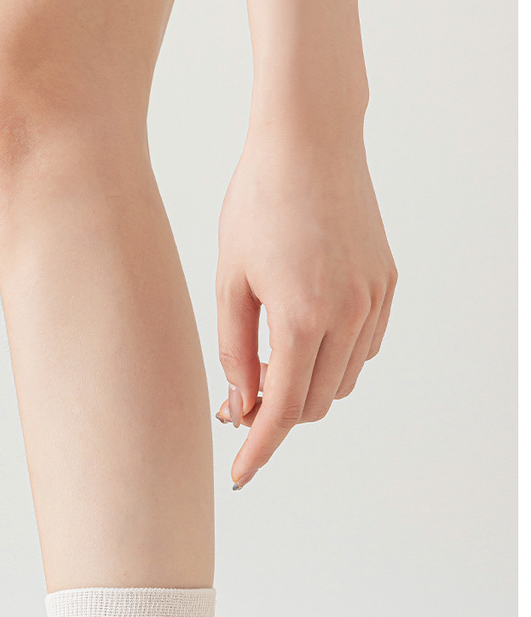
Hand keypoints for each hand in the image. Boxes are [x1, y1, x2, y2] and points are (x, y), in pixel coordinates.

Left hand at [215, 128, 396, 486]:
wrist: (310, 141)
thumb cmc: (258, 202)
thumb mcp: (230, 279)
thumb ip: (235, 349)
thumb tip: (244, 404)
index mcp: (302, 317)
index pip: (282, 411)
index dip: (259, 448)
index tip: (240, 475)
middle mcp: (348, 316)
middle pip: (316, 402)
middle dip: (278, 412)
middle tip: (240, 394)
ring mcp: (374, 300)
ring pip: (343, 379)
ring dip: (307, 385)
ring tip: (268, 355)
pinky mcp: (387, 284)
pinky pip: (363, 346)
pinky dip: (334, 356)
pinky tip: (304, 330)